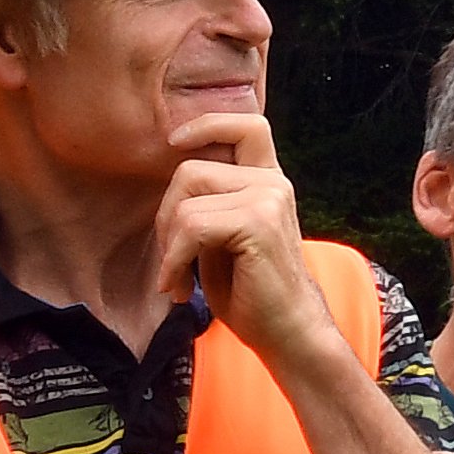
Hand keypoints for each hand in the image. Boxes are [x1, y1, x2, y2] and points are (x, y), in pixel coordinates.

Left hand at [157, 111, 335, 374]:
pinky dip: (173, 262)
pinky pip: (191, 227)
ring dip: (168, 246)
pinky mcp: (258, 222)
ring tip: (177, 277)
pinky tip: (179, 289)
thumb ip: (212, 203)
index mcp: (267, 181)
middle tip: (172, 259)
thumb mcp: (226, 235)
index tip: (175, 142)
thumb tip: (172, 182)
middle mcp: (272, 182)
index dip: (208, 124)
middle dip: (165, 217)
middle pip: (190, 170)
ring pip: (186, 201)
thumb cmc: (251, 289)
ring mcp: (268, 198)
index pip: (247, 124)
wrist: (287, 329)